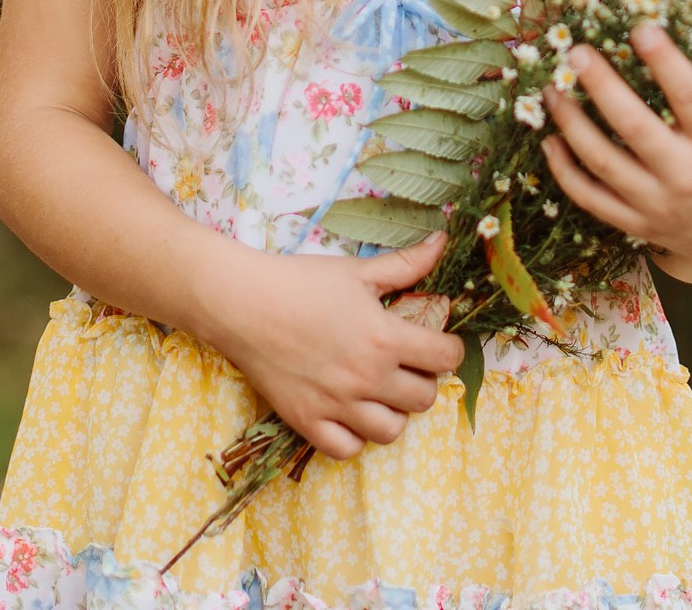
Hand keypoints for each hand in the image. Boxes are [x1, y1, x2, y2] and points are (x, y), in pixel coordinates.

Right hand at [197, 232, 463, 459]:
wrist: (242, 303)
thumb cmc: (301, 282)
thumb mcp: (357, 271)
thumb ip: (406, 264)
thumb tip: (442, 242)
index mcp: (385, 337)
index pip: (445, 358)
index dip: (450, 349)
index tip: (438, 342)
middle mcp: (368, 377)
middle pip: (424, 398)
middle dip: (422, 380)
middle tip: (405, 364)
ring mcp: (337, 405)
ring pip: (391, 431)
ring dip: (392, 412)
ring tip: (379, 392)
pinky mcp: (307, 422)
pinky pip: (347, 450)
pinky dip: (353, 437)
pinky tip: (348, 413)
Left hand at [542, 22, 691, 285]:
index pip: (690, 100)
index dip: (666, 64)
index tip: (641, 27)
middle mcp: (684, 177)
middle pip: (635, 131)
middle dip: (601, 89)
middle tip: (575, 52)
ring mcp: (654, 204)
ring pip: (602, 163)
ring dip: (570, 124)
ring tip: (548, 87)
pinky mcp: (631, 222)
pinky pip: (589, 197)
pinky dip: (563, 170)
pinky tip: (547, 137)